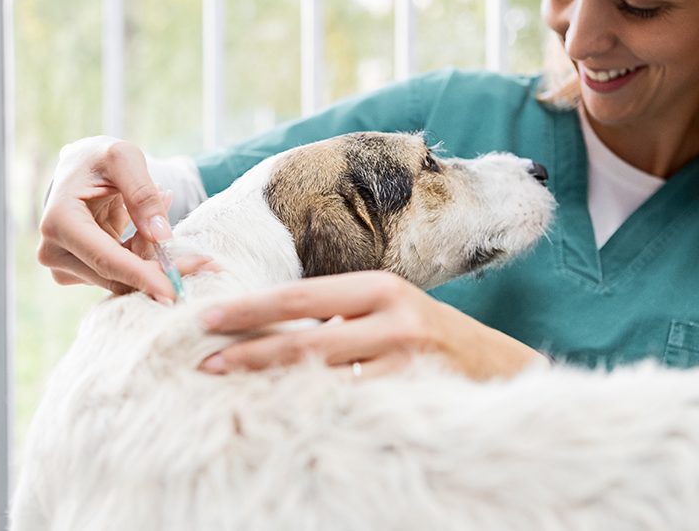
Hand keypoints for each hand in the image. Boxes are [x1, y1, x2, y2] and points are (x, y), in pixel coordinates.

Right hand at [37, 136, 210, 300]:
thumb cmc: (101, 158)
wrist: (82, 168)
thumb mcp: (125, 158)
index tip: (173, 292)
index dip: (142, 277)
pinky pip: (122, 274)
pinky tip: (150, 227)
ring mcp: (65, 265)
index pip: (106, 260)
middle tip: (205, 262)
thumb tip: (161, 236)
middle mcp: (55, 251)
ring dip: (154, 259)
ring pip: (123, 279)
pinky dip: (145, 257)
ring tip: (164, 214)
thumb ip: (143, 193)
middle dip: (161, 271)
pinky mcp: (79, 272)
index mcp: (60, 222)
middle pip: (117, 277)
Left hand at [198, 270, 544, 379]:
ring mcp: (405, 358)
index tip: (210, 317)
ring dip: (273, 382)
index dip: (253, 308)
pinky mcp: (412, 392)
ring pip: (325, 372)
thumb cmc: (424, 334)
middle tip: (205, 359)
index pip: (301, 295)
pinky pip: (352, 402)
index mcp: (379, 287)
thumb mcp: (386, 308)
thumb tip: (269, 323)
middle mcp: (393, 316)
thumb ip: (338, 312)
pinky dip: (314, 406)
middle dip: (251, 348)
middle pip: (306, 334)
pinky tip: (284, 412)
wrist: (493, 365)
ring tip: (231, 386)